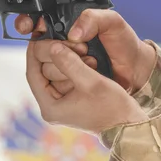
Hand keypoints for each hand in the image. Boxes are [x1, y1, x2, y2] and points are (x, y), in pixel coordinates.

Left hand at [26, 40, 147, 134]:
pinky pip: (65, 77)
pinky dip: (71, 65)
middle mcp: (52, 107)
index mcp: (50, 108)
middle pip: (42, 72)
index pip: (32, 74)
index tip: (38, 35)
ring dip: (64, 58)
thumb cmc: (112, 108)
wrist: (128, 125)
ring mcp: (61, 105)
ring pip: (53, 73)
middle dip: (53, 54)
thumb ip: (70, 63)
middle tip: (65, 40)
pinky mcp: (70, 100)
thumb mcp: (91, 82)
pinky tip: (82, 57)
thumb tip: (52, 46)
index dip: (34, 53)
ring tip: (78, 48)